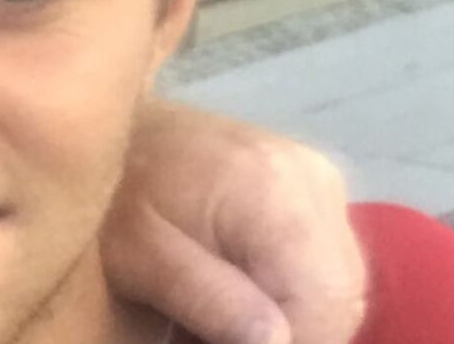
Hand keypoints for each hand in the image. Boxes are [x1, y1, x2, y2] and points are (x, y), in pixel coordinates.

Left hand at [102, 100, 365, 343]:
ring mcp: (319, 177)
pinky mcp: (314, 185)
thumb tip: (276, 343)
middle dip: (289, 332)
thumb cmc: (113, 196)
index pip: (324, 301)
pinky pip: (327, 260)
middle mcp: (313, 178)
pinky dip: (294, 289)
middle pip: (339, 296)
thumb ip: (209, 298)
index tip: (216, 341)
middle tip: (210, 332)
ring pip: (339, 284)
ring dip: (293, 315)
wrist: (115, 131)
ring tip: (226, 318)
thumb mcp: (139, 256)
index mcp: (274, 189)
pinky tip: (245, 292)